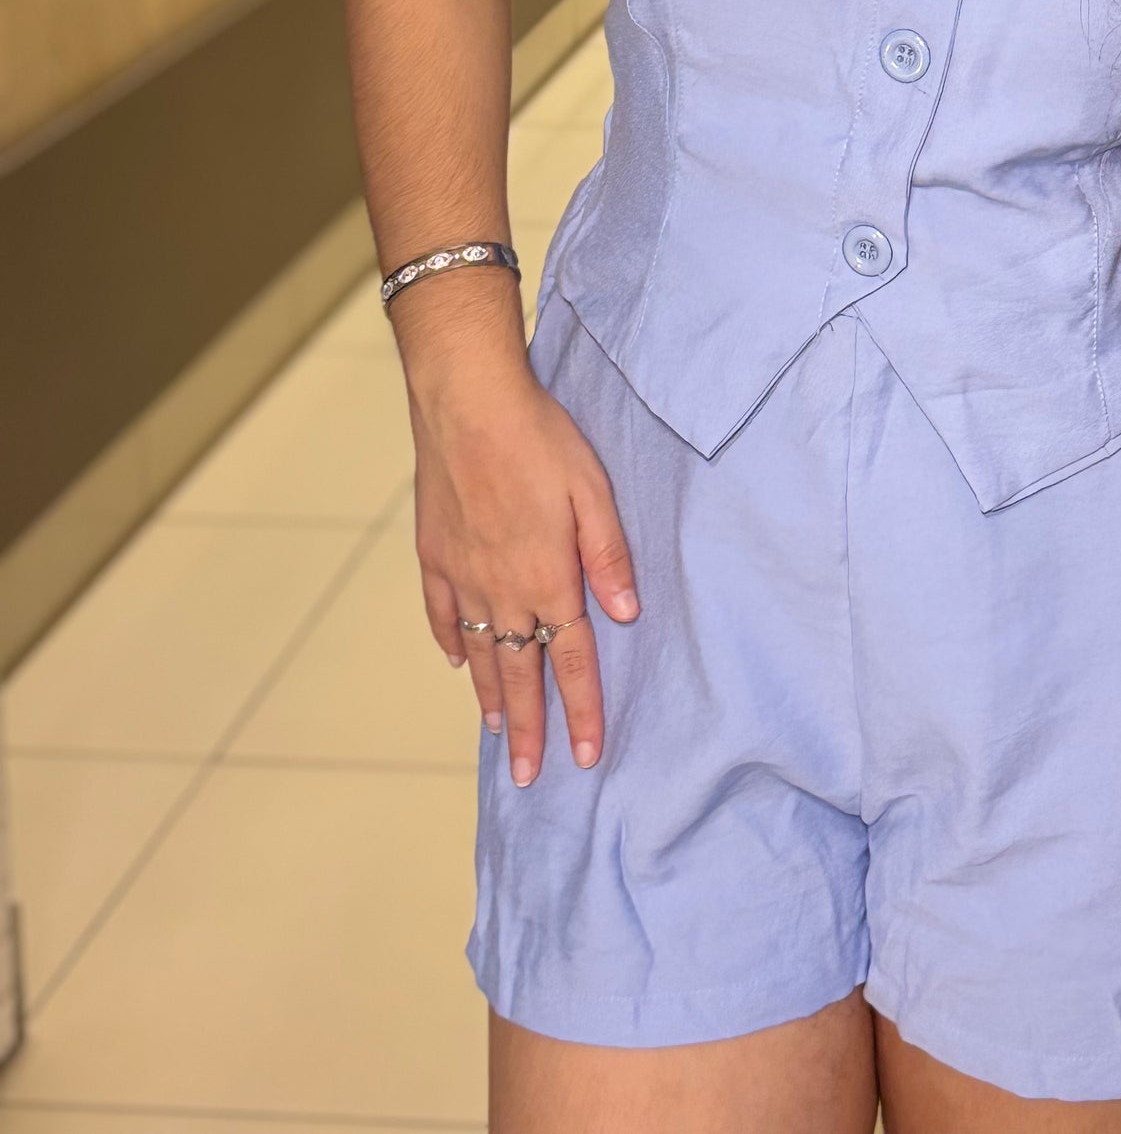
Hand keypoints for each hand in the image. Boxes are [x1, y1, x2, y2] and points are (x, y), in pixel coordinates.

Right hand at [406, 352, 639, 789]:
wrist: (466, 403)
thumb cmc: (539, 439)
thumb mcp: (593, 491)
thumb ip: (609, 556)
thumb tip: (626, 614)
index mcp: (548, 578)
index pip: (571, 661)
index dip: (582, 711)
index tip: (586, 756)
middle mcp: (502, 589)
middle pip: (520, 673)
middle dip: (529, 728)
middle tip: (530, 776)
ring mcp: (462, 575)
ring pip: (480, 653)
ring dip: (490, 697)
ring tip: (497, 734)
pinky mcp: (434, 554)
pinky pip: (442, 614)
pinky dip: (451, 644)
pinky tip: (457, 663)